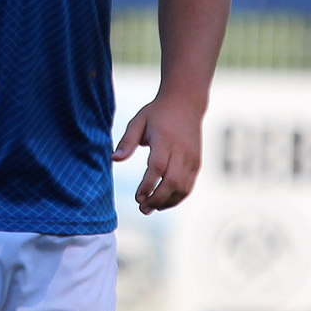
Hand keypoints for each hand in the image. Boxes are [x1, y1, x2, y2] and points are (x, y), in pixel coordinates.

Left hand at [114, 95, 204, 215]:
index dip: (147, 186)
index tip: (137, 197)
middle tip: (142, 208)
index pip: (157, 167)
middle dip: (157, 199)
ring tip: (151, 208)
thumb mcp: (138, 121)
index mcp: (164, 139)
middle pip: (172, 182)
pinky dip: (177, 198)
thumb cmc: (157, 113)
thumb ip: (127, 141)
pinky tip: (163, 202)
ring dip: (167, 202)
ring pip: (183, 188)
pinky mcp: (196, 163)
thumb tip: (114, 160)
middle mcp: (181, 150)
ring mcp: (191, 158)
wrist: (186, 102)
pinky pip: (188, 186)